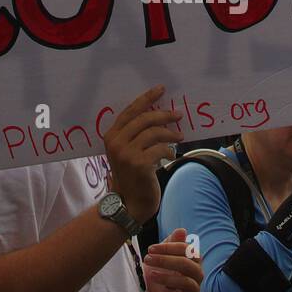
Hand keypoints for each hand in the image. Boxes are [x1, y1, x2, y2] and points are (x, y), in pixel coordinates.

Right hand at [102, 86, 182, 224]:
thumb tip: (160, 114)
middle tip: (179, 115)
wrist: (130, 202)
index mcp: (111, 136)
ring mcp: (126, 154)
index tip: (161, 89)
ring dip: (170, 134)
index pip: (130, 111)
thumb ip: (136, 134)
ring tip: (179, 137)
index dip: (146, 98)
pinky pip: (161, 148)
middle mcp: (116, 142)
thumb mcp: (127, 152)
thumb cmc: (132, 175)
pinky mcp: (139, 164)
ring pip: (154, 133)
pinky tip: (171, 154)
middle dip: (164, 115)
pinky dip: (169, 150)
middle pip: (144, 119)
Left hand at [142, 228, 202, 291]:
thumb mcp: (162, 253)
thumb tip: (182, 231)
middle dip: (165, 260)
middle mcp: (197, 273)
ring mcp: (194, 289)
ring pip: (187, 282)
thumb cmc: (160, 269)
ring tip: (152, 274)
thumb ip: (172, 242)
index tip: (151, 249)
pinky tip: (162, 291)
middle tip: (148, 259)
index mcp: (193, 258)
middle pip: (186, 264)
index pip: (186, 249)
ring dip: (167, 277)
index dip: (168, 248)